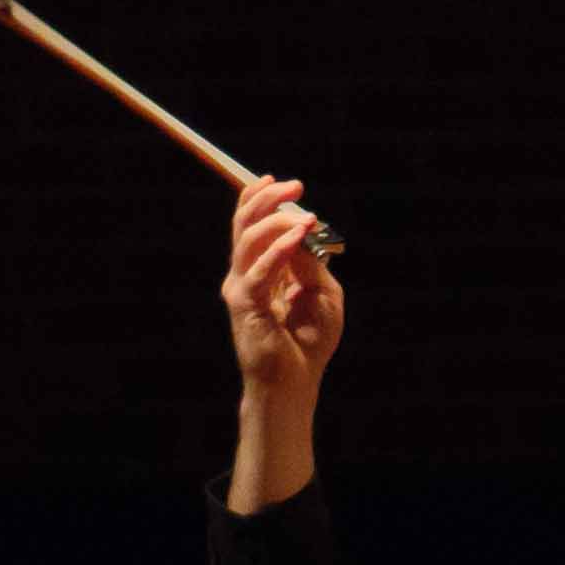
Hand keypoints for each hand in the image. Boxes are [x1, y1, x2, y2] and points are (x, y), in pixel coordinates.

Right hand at [221, 171, 340, 509]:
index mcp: (260, 269)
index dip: (260, 199)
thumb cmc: (308, 342)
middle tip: (294, 187)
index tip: (281, 182)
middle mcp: (244, 273)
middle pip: (244, 224)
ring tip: (303, 214)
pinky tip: (299, 235)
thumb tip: (306, 230)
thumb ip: (312, 263)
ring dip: (276, 221)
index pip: (251, 225)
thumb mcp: (323, 294)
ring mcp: (241, 287)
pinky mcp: (245, 303)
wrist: (293, 382)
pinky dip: (279, 249)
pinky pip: (259, 269)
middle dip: (266, 199)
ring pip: (247, 239)